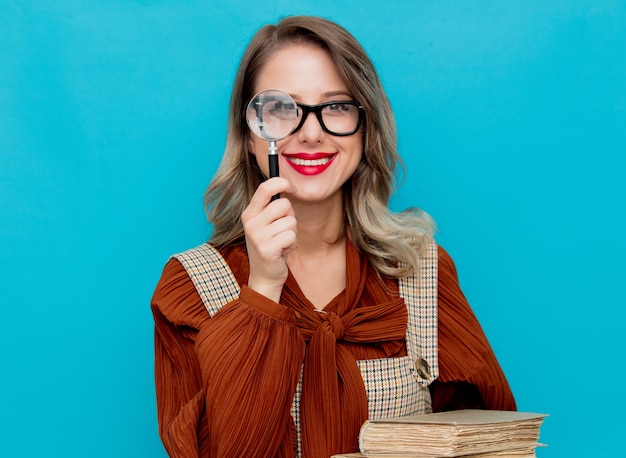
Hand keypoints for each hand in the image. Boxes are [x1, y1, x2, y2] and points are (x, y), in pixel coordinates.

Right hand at [242, 177, 296, 302]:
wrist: (265, 275)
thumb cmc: (271, 245)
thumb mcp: (267, 223)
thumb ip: (273, 206)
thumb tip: (288, 185)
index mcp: (249, 213)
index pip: (265, 188)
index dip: (282, 183)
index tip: (292, 188)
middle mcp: (250, 223)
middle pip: (284, 204)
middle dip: (290, 216)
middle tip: (283, 229)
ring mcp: (257, 236)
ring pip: (290, 221)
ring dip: (291, 232)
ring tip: (281, 242)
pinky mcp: (266, 249)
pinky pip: (291, 235)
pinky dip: (292, 243)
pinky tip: (282, 251)